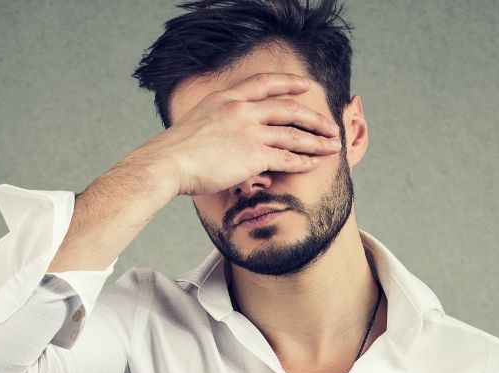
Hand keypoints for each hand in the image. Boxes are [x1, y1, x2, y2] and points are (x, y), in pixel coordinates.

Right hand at [126, 71, 343, 196]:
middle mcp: (241, 110)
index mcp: (226, 98)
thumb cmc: (175, 151)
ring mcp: (248, 131)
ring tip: (332, 146)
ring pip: (293, 133)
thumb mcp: (196, 122)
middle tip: (329, 125)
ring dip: (316, 140)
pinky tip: (315, 163)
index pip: (263, 82)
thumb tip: (224, 131)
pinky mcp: (252, 155)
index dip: (288, 83)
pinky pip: (287, 157)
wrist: (167, 164)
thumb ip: (216, 119)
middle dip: (313, 117)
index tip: (306, 85)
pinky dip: (304, 160)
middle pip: (287, 108)